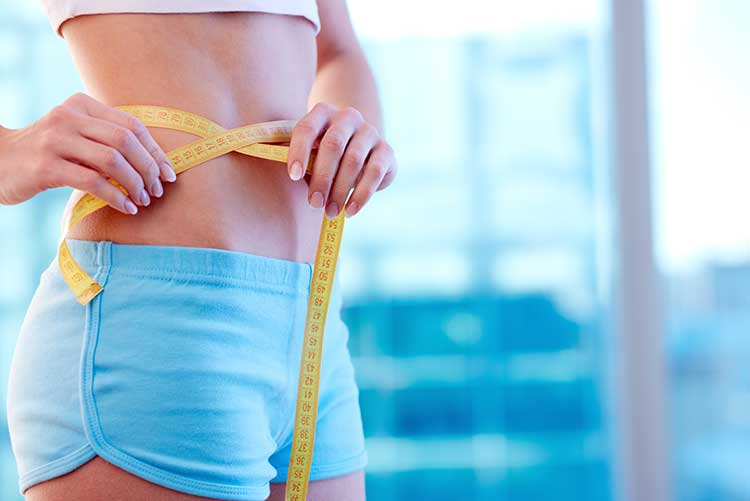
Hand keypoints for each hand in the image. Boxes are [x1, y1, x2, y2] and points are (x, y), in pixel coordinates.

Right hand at [0, 92, 175, 213]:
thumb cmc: (48, 153)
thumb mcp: (77, 136)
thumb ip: (108, 140)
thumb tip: (157, 165)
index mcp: (82, 105)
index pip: (132, 126)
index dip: (155, 152)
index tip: (169, 174)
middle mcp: (70, 116)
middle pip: (126, 140)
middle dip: (149, 168)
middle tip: (157, 191)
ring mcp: (56, 139)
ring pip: (112, 159)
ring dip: (134, 184)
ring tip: (142, 200)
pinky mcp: (47, 165)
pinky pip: (93, 181)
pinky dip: (116, 196)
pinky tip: (126, 208)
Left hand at [286, 102, 396, 217]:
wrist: (360, 149)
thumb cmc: (325, 154)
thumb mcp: (310, 152)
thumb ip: (299, 160)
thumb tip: (287, 173)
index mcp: (323, 113)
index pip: (307, 128)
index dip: (299, 152)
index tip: (293, 176)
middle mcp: (347, 117)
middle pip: (333, 145)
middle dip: (322, 178)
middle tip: (314, 204)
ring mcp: (369, 132)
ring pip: (354, 161)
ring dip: (340, 190)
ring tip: (330, 211)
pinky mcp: (386, 150)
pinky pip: (374, 173)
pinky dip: (361, 194)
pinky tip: (350, 211)